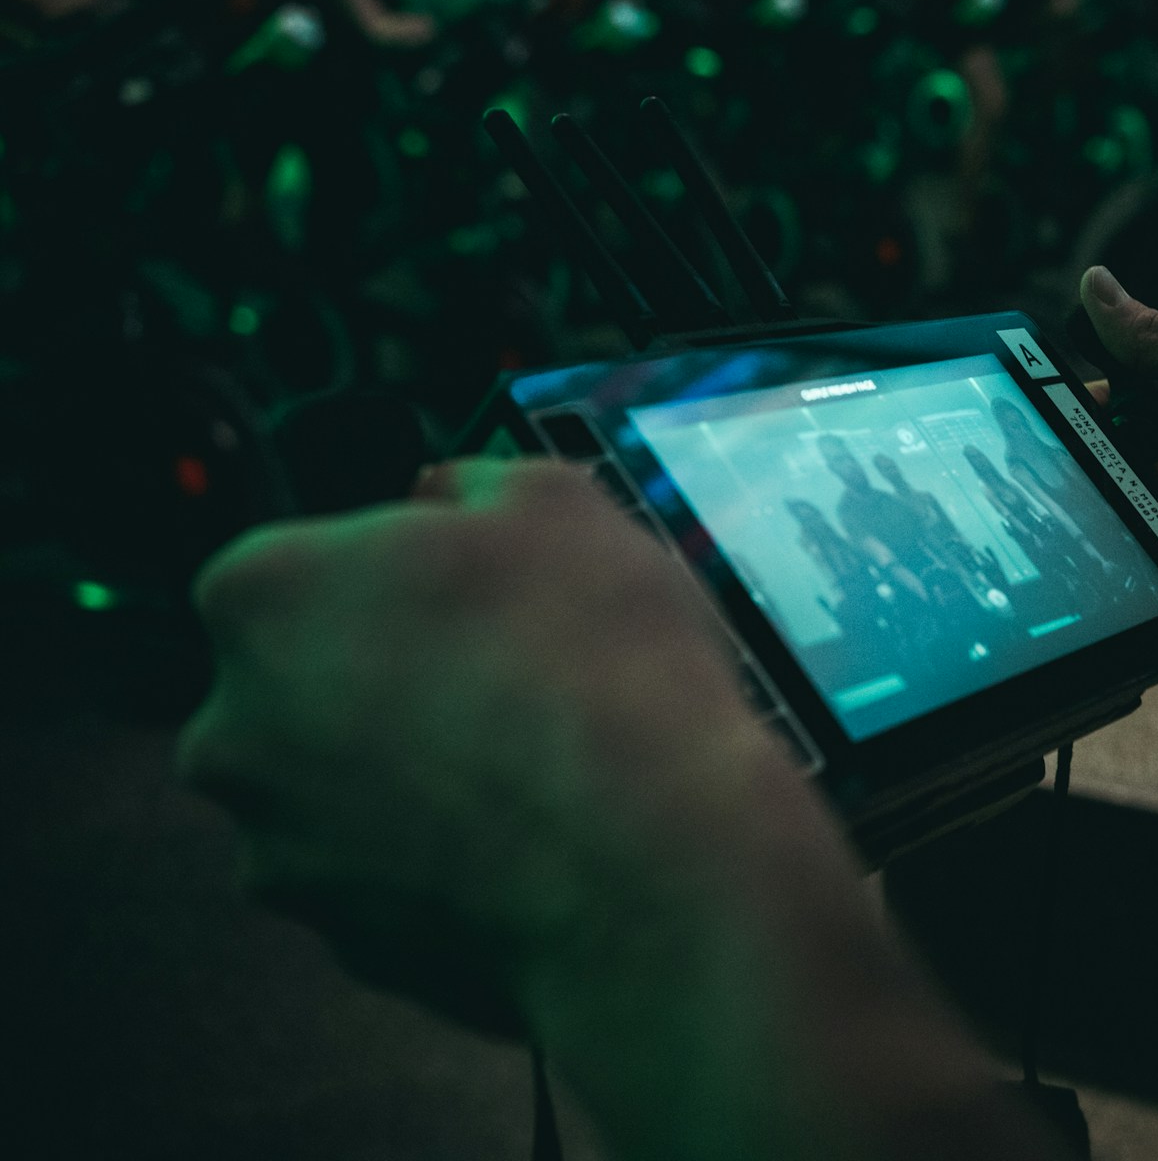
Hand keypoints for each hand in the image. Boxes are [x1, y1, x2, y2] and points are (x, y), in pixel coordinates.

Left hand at [178, 457, 833, 1032]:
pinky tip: (535, 841)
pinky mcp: (348, 947)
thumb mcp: (560, 505)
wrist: (652, 865)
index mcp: (260, 598)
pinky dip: (446, 861)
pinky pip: (391, 881)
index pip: (303, 565)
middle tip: (509, 673)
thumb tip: (443, 497)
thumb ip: (472, 482)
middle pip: (305, 685)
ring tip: (535, 765)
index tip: (478, 590)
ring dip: (415, 773)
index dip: (400, 574)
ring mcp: (284, 852)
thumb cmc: (601, 667)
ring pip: (343, 791)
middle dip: (389, 678)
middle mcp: (233, 733)